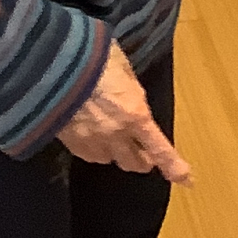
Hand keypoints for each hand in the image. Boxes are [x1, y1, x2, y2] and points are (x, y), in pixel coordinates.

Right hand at [59, 44, 191, 181]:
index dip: (175, 168)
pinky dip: (95, 149)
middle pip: (136, 163)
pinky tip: (92, 134)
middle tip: (143, 151)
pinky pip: (90, 155)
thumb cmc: (92, 56)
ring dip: (117, 153)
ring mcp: (92, 141)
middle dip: (142, 159)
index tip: (187, 180)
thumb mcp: (123, 66)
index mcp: (136, 114)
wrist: (50, 65)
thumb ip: (132, 89)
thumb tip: (132, 98)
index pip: (160, 150)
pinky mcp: (70, 142)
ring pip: (111, 161)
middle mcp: (116, 135)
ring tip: (114, 138)